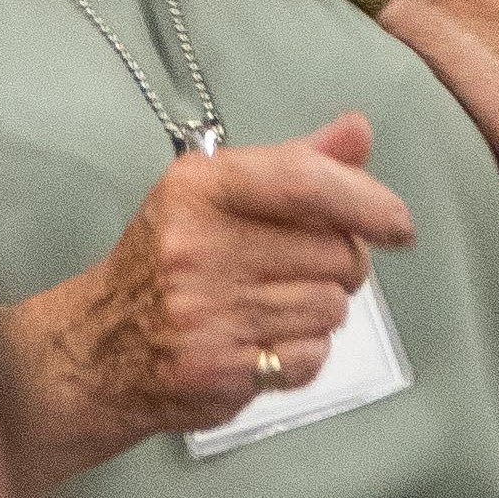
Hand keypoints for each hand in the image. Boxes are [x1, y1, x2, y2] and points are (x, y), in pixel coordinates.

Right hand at [0, 113, 413, 485]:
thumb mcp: (214, 195)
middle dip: (338, 264)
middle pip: (334, 252)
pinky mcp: (221, 367)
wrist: (101, 346)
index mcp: (199, 188)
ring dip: (319, 310)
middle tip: (300, 268)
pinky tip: (262, 341)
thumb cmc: (168, 260)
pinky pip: (310, 357)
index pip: (304, 183)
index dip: (365, 200)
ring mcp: (208, 310)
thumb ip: (293, 164)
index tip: (397, 224)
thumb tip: (358, 130)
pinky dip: (300, 354)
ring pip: (330, 307)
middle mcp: (200, 244)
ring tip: (272, 305)